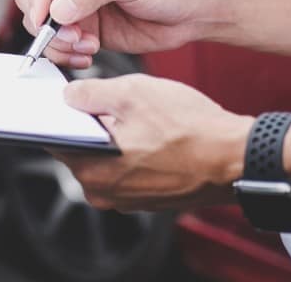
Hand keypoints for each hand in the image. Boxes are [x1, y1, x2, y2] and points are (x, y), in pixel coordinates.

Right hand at [15, 0, 210, 68]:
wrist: (192, 12)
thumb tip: (58, 10)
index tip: (45, 16)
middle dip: (46, 22)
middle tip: (71, 36)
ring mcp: (76, 3)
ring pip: (43, 25)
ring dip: (59, 42)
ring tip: (87, 46)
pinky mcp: (84, 28)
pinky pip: (60, 44)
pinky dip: (67, 54)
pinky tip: (89, 55)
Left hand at [54, 75, 251, 211]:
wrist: (236, 157)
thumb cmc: (189, 127)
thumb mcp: (132, 92)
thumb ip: (90, 93)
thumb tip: (68, 96)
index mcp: (91, 169)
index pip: (54, 139)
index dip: (58, 114)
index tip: (65, 97)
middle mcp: (103, 192)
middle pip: (79, 148)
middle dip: (89, 122)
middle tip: (111, 100)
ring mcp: (126, 199)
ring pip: (104, 156)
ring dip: (113, 135)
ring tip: (139, 115)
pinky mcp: (146, 198)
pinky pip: (126, 168)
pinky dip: (132, 149)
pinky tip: (152, 131)